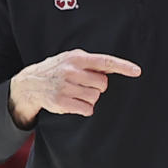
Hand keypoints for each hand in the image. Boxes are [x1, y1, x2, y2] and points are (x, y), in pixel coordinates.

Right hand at [8, 49, 141, 127]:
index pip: (104, 61)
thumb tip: (115, 67)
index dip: (122, 66)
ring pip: (95, 98)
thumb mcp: (71, 59)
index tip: (137, 71)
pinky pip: (87, 109)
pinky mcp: (61, 102)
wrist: (31, 83)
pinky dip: (84, 109)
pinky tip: (74, 103)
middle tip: (85, 85)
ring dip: (90, 98)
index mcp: (77, 57)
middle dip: (97, 87)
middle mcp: (71, 71)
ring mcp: (65, 86)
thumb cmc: (57, 69)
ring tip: (77, 93)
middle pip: (102, 84)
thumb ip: (91, 63)